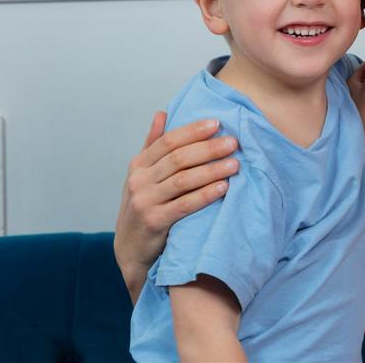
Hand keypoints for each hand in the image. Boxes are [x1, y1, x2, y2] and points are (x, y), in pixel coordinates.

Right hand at [114, 112, 239, 300]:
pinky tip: (224, 187)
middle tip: (233, 142)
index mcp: (139, 165)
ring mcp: (145, 201)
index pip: (168, 141)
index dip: (192, 131)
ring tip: (234, 163)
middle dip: (208, 148)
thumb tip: (162, 113)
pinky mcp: (154, 222)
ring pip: (183, 180)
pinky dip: (205, 195)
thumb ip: (152, 145)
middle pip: (178, 158)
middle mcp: (139, 180)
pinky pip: (185, 205)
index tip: (217, 123)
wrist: (130, 250)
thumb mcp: (143, 175)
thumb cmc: (143, 206)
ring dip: (211, 170)